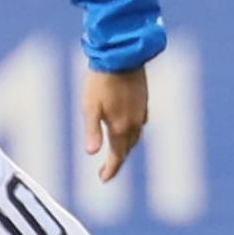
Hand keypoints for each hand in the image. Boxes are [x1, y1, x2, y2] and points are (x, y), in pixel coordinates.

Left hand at [84, 63, 151, 182]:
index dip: (111, 169)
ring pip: (135, 137)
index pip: (117, 156)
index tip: (103, 179)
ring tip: (116, 152)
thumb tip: (91, 153)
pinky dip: (132, 133)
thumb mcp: (90, 107)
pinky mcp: (143, 101)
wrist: (121, 56)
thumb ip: (92, 131)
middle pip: (127, 149)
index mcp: (120, 126)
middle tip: (106, 170)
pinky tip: (126, 128)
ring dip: (126, 148)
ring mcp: (140, 112)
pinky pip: (139, 124)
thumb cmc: (100, 81)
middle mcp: (134, 123)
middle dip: (117, 161)